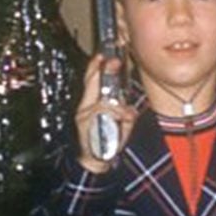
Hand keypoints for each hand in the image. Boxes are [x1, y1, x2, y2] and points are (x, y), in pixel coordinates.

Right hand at [75, 53, 134, 172]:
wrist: (93, 160)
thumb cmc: (104, 142)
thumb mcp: (118, 126)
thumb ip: (123, 116)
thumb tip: (131, 110)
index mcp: (91, 104)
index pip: (91, 81)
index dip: (96, 67)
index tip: (103, 55)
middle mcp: (84, 107)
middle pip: (92, 83)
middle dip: (103, 71)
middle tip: (112, 61)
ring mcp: (84, 114)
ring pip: (102, 101)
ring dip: (116, 106)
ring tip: (124, 115)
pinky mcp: (85, 123)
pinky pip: (102, 113)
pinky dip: (115, 115)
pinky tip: (122, 120)